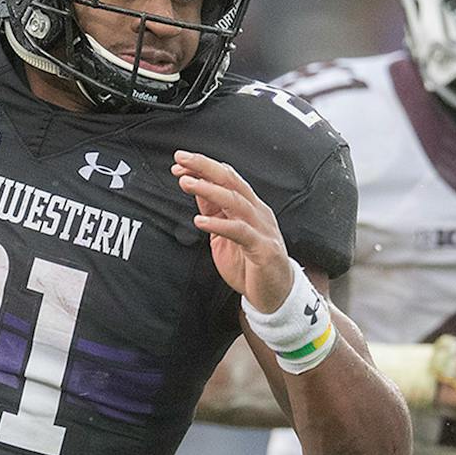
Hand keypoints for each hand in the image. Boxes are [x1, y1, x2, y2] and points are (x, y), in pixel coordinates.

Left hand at [175, 150, 294, 311]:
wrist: (276, 295)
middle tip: (180, 159)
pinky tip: (200, 221)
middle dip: (204, 167)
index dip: (204, 168)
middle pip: (231, 181)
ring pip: (235, 201)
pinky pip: (240, 232)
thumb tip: (195, 188)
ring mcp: (262, 229)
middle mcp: (257, 212)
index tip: (179, 162)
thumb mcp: (225, 234)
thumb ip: (214, 211)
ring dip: (209, 190)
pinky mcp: (262, 249)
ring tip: (186, 183)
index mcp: (249, 206)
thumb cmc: (250, 264)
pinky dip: (219, 224)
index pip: (227, 178)